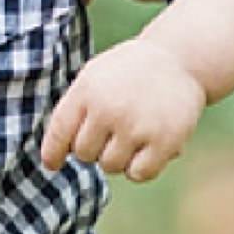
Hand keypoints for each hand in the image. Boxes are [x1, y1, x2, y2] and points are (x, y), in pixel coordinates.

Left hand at [39, 41, 207, 181]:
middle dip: (95, 147)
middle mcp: (109, 109)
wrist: (180, 59)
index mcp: (88, 90)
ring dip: (118, 157)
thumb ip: (75, 110)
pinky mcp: (164, 141)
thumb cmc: (131, 72)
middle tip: (113, 129)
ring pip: (110, 166)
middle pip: (84, 154)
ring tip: (132, 133)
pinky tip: (147, 148)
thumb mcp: (95, 76)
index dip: (53, 152)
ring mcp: (136, 126)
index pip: (60, 131)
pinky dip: (140, 168)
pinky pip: (138, 174)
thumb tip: (56, 156)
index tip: (52, 164)